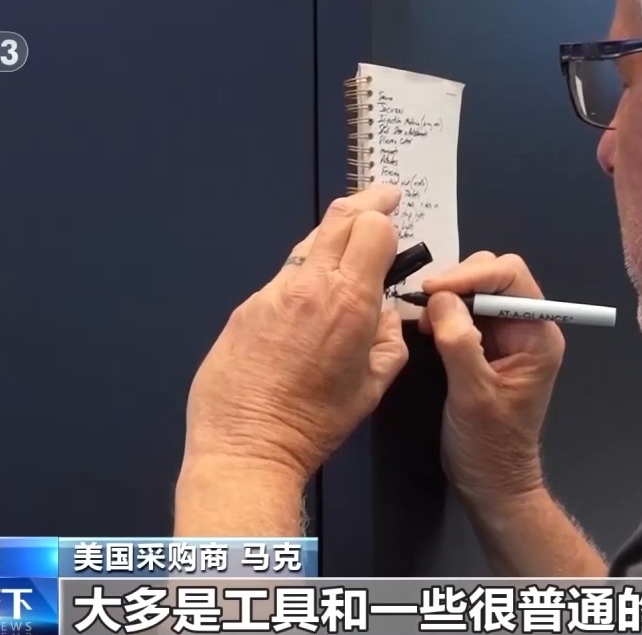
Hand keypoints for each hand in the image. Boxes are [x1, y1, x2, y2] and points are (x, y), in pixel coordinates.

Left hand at [184, 185, 408, 479]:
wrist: (248, 443)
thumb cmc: (316, 422)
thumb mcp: (374, 384)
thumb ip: (389, 338)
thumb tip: (385, 313)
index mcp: (349, 300)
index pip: (372, 228)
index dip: (387, 218)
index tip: (395, 214)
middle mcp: (309, 285)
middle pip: (338, 217)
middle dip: (365, 203)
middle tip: (382, 198)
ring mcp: (272, 292)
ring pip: (308, 245)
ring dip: (332, 238)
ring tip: (347, 245)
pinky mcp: (246, 307)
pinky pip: (283, 278)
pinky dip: (304, 275)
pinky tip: (309, 298)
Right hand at [419, 252, 565, 503]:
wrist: (491, 483)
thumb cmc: (489, 446)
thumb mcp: (472, 395)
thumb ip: (460, 343)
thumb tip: (440, 298)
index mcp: (538, 335)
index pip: (511, 276)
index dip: (471, 274)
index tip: (432, 291)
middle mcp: (527, 327)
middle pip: (495, 275)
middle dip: (458, 283)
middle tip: (425, 310)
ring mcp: (507, 335)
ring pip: (477, 289)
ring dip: (448, 298)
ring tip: (424, 324)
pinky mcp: (487, 345)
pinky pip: (466, 311)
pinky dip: (444, 311)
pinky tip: (427, 329)